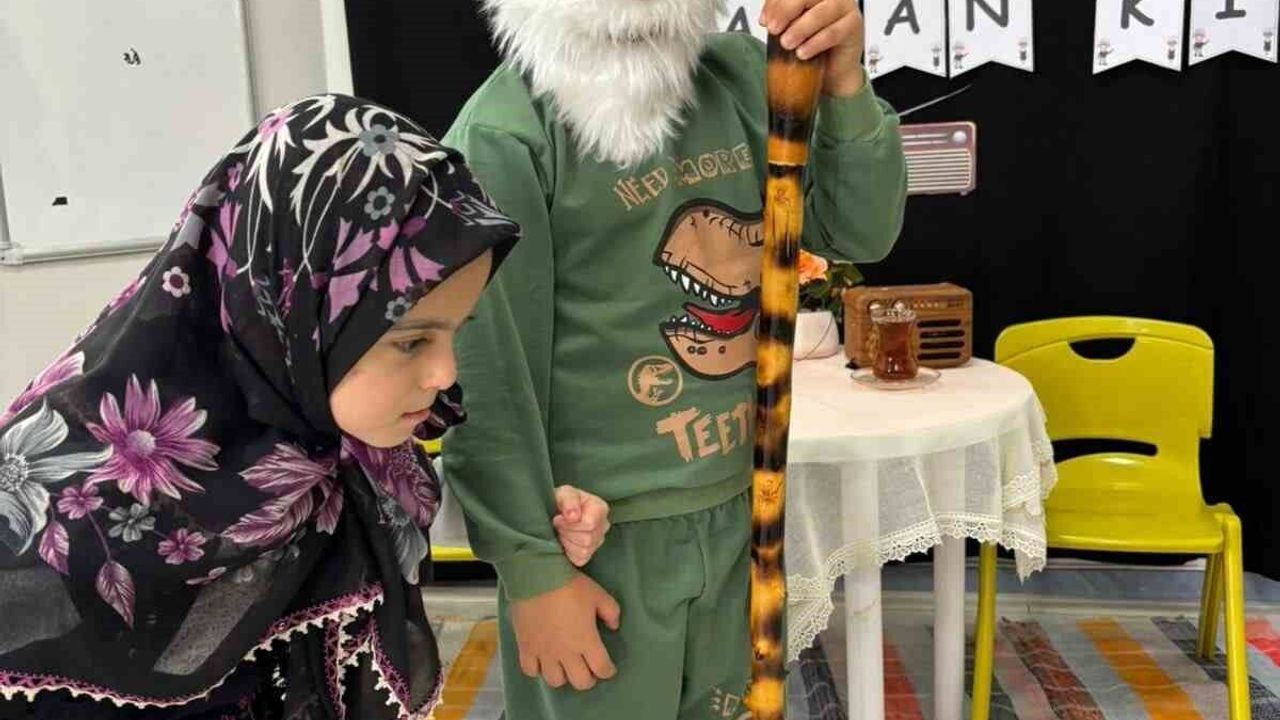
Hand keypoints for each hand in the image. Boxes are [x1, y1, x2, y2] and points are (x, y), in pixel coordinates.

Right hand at [509, 573, 620, 690]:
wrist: (536, 577)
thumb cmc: (570, 586)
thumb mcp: (598, 595)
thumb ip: (611, 613)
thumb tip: (614, 627)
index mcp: (586, 641)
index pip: (602, 668)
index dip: (608, 671)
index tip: (609, 668)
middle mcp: (566, 653)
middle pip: (581, 682)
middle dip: (589, 678)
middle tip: (589, 668)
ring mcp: (544, 653)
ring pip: (555, 681)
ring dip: (564, 676)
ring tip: (565, 666)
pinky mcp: (525, 647)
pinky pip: (530, 670)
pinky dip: (538, 670)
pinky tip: (542, 661)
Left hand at [552, 485, 610, 567]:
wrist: (553, 511)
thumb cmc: (561, 501)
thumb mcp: (563, 493)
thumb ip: (569, 500)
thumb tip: (573, 516)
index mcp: (600, 508)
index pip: (590, 524)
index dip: (570, 523)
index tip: (559, 517)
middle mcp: (603, 525)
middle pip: (587, 539)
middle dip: (567, 532)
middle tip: (559, 525)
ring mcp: (598, 541)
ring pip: (584, 551)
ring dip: (568, 542)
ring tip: (563, 532)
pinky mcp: (589, 554)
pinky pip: (580, 560)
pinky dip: (569, 552)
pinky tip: (566, 541)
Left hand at [760, 0, 866, 96]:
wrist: (832, 70)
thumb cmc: (812, 45)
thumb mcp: (791, 28)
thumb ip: (781, 18)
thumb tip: (767, 18)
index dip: (776, 2)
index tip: (764, 20)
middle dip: (785, 11)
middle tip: (773, 29)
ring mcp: (845, 7)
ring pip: (821, 13)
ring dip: (800, 29)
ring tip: (786, 44)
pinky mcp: (854, 25)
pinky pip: (833, 33)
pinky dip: (815, 43)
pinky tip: (802, 53)